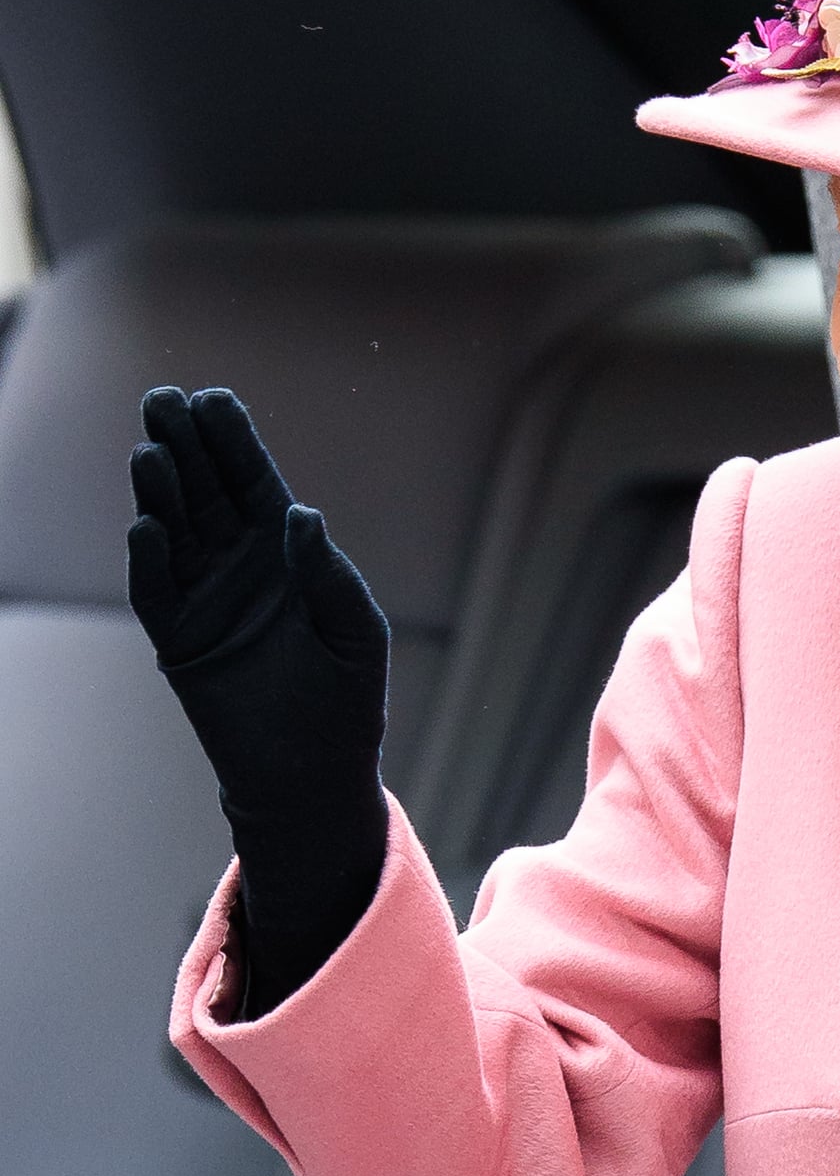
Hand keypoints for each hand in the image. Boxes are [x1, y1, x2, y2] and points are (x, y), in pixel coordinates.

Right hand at [128, 386, 389, 1015]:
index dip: (233, 441)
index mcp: (286, 553)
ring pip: (174, 529)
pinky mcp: (179, 640)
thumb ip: (329, 574)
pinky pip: (156, 591)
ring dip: (161, 491)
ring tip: (153, 453)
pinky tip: (148, 525)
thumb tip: (300, 513)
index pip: (253, 483)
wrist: (314, 776)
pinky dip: (150, 559)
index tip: (215, 399)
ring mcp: (204, 598)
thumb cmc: (347, 701)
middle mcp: (238, 565)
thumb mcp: (355, 633)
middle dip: (186, 446)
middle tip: (164, 401)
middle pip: (204, 491)